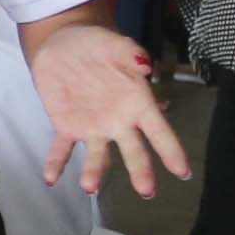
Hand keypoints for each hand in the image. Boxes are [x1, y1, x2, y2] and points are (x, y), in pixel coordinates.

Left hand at [29, 21, 190, 199]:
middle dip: (140, 170)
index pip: (159, 130)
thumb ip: (131, 54)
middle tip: (147, 191)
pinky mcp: (66, 127)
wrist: (65, 45)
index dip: (171, 150)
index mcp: (137, 103)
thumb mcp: (117, 44)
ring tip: (90, 187)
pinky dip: (57, 163)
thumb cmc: (99, 46)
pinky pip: (62, 148)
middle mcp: (119, 122)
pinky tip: (52, 178)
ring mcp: (93, 127)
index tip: (183, 171)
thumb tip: (146, 66)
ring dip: (94, 172)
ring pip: (98, 155)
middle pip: (133, 150)